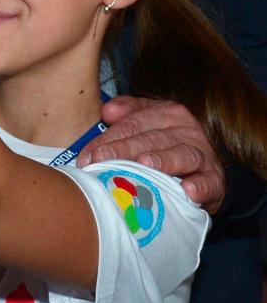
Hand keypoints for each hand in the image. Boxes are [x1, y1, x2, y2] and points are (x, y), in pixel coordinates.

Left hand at [77, 96, 223, 211]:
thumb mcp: (148, 121)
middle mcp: (186, 130)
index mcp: (166, 113)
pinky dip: (199, 186)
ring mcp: (203, 154)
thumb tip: (107, 112)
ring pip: (181, 154)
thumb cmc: (166, 144)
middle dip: (123, 150)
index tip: (87, 156)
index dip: (107, 139)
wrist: (206, 167)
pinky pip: (208, 181)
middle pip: (150, 139)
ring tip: (143, 165)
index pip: (131, 124)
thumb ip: (126, 112)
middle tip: (102, 161)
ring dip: (162, 160)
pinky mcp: (215, 179)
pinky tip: (187, 191)